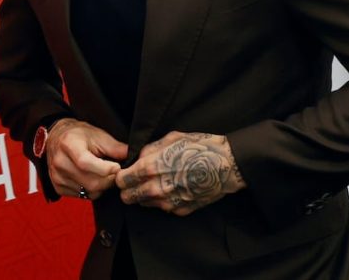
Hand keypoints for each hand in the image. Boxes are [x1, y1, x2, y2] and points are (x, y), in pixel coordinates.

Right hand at [44, 118, 127, 199]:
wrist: (57, 138)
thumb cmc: (80, 135)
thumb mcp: (98, 135)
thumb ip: (116, 147)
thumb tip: (134, 157)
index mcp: (68, 145)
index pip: (86, 163)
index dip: (105, 169)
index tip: (118, 167)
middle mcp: (59, 162)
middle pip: (90, 181)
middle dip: (109, 180)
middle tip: (115, 172)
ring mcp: (57, 176)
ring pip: (89, 192)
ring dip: (102, 187)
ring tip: (104, 174)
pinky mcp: (58, 187)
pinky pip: (83, 196)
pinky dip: (93, 191)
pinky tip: (92, 178)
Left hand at [116, 131, 244, 214]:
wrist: (227, 166)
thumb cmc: (200, 148)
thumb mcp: (171, 139)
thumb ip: (150, 149)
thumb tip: (138, 157)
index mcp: (150, 168)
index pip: (121, 180)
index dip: (122, 176)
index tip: (126, 173)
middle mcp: (156, 188)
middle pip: (128, 197)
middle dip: (129, 189)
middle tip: (136, 181)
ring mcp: (168, 202)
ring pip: (144, 204)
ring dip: (145, 196)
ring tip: (158, 183)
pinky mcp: (181, 210)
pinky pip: (163, 208)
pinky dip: (163, 201)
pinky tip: (173, 188)